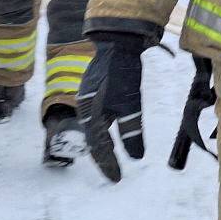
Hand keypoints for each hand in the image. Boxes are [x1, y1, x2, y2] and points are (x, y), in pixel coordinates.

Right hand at [78, 33, 146, 182]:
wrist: (117, 41)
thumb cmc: (123, 72)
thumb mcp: (131, 103)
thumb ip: (132, 129)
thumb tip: (136, 156)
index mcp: (90, 113)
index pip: (98, 147)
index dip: (108, 164)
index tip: (116, 179)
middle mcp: (84, 107)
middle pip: (92, 140)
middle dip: (103, 158)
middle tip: (113, 173)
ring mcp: (86, 96)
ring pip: (92, 128)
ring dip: (101, 144)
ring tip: (110, 157)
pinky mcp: (91, 88)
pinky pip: (94, 115)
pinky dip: (102, 129)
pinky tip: (108, 130)